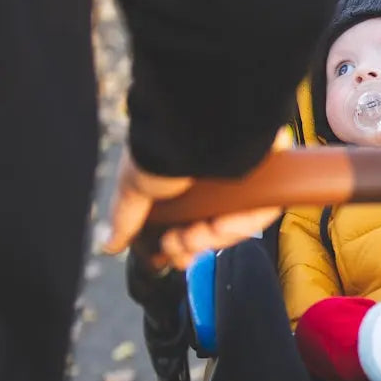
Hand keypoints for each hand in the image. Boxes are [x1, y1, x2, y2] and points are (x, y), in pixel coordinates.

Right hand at [102, 130, 289, 269]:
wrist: (193, 125)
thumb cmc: (161, 148)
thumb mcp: (134, 185)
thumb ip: (125, 218)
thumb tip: (109, 245)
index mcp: (188, 178)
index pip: (192, 222)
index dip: (182, 245)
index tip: (170, 255)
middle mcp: (219, 178)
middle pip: (215, 228)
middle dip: (192, 245)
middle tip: (177, 246)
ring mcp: (246, 177)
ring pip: (237, 224)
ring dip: (211, 239)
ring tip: (193, 236)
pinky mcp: (271, 174)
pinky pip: (263, 211)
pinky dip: (240, 224)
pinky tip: (219, 226)